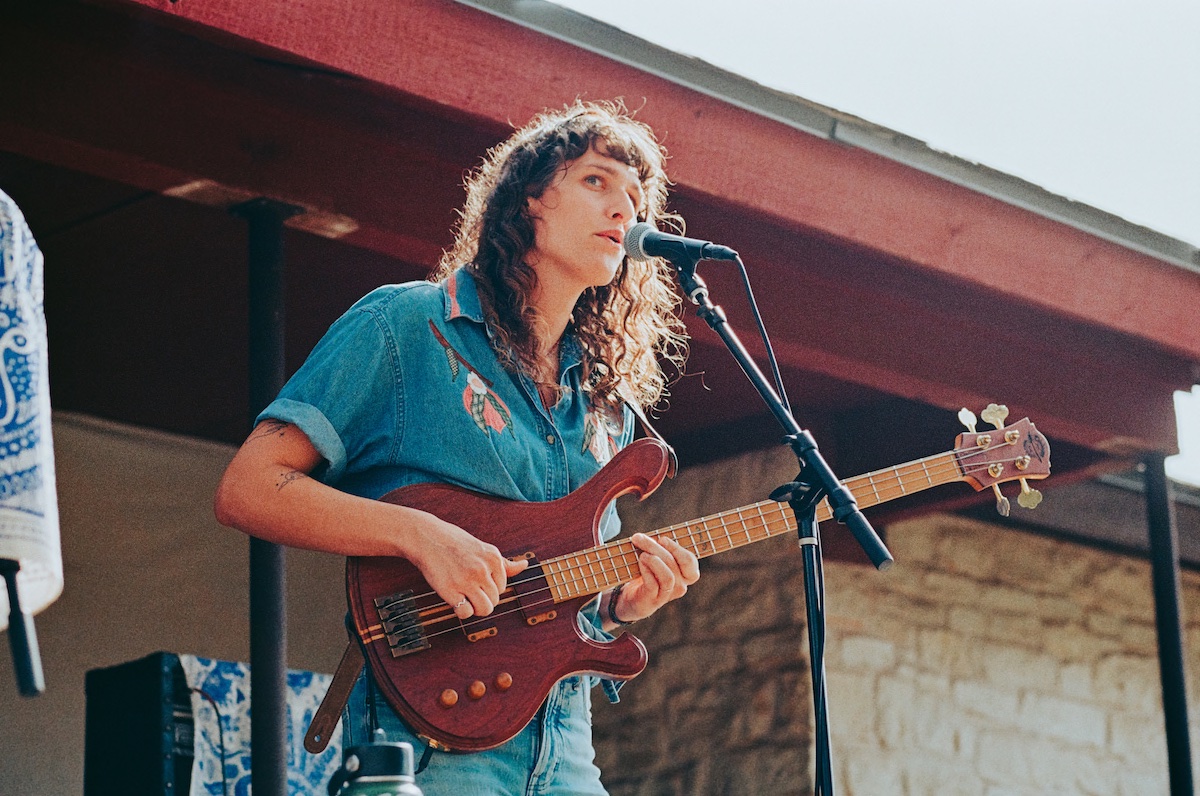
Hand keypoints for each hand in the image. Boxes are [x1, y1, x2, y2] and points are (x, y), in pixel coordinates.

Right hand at [406, 516, 527, 618]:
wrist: (426, 537)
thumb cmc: (454, 543)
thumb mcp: (483, 548)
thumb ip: (503, 562)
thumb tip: (524, 565)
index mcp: (493, 558)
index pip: (503, 587)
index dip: (489, 588)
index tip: (476, 581)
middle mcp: (483, 569)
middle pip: (495, 600)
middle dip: (483, 599)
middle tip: (469, 590)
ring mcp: (467, 580)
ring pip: (485, 609)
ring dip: (476, 609)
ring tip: (465, 598)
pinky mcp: (451, 591)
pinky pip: (466, 613)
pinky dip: (462, 612)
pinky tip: (455, 600)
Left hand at [612, 533, 699, 623]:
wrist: (631, 598)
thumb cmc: (645, 574)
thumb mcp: (654, 559)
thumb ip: (657, 548)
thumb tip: (644, 537)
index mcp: (684, 574)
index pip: (690, 561)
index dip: (676, 548)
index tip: (661, 539)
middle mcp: (679, 586)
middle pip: (674, 563)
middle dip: (656, 548)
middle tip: (639, 539)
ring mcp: (667, 595)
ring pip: (668, 576)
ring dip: (653, 561)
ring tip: (641, 555)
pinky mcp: (652, 601)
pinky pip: (654, 585)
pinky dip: (646, 571)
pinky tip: (640, 564)